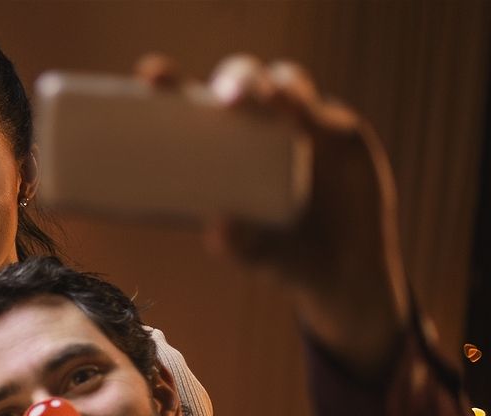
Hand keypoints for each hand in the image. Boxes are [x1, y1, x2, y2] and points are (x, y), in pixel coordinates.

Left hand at [136, 53, 406, 373]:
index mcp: (218, 145)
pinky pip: (321, 107)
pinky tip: (300, 116)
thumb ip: (235, 243)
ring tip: (264, 102)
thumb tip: (219, 224)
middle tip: (224, 98)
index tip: (150, 74)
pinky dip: (307, 106)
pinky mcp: (335, 128)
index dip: (170, 80)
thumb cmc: (280, 253)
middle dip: (231, 79)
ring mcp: (296, 122)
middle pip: (239, 81)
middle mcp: (255, 125)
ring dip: (271, 87)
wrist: (343, 264)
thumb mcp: (255, 253)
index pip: (190, 102)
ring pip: (282, 83)